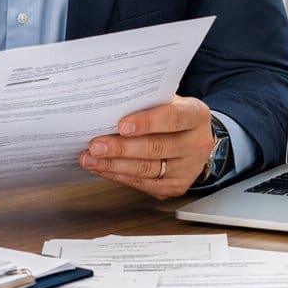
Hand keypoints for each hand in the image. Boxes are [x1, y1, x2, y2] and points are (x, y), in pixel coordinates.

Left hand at [80, 95, 213, 198]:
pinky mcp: (176, 186)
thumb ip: (146, 102)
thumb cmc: (173, 115)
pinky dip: (120, 176)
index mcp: (196, 115)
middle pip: (156, 148)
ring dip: (114, 165)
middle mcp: (196, 144)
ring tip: (90, 160)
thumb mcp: (167, 101)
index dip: (147, 123)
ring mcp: (188, 168)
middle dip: (121, 148)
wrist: (194, 138)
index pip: (173, 118)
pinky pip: (144, 184)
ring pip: (147, 169)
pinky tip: (102, 169)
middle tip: (96, 146)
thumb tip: (109, 106)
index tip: (121, 126)